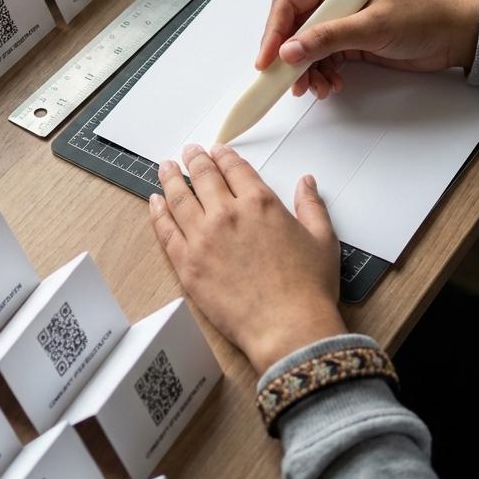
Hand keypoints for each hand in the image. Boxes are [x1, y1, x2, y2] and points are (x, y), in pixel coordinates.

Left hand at [150, 143, 344, 376]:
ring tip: (166, 167)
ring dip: (171, 178)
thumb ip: (312, 206)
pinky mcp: (187, 264)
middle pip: (204, 177)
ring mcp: (203, 238)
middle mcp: (227, 214)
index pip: (235, 169)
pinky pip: (166, 231)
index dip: (223, 156)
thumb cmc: (308, 289)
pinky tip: (155, 202)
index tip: (217, 151)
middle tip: (189, 152)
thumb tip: (306, 182)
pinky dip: (158, 213)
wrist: (287, 327)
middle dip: (195, 159)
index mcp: (260, 203)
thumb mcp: (323, 240)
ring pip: (179, 198)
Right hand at [255, 0, 478, 98]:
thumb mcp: (373, 27)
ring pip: (303, 48)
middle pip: (292, 28)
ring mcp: (339, 20)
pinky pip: (320, 59)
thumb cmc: (423, 18)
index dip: (274, 32)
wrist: (454, 38)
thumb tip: (290, 51)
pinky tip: (331, 85)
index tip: (267, 61)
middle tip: (286, 82)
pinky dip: (320, 75)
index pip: (289, 3)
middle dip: (288, 57)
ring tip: (318, 88)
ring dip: (305, 71)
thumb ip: (329, 38)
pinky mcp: (347, 40)